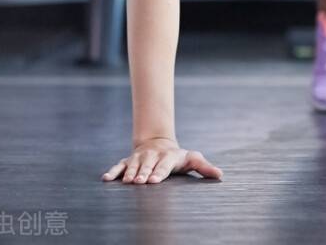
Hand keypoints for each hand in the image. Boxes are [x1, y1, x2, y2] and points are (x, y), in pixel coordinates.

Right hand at [102, 137, 222, 183]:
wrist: (158, 143)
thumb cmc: (178, 157)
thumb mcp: (193, 159)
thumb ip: (204, 167)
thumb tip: (220, 175)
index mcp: (168, 157)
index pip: (164, 165)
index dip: (159, 172)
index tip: (154, 180)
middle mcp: (152, 156)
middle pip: (147, 166)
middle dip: (143, 173)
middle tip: (140, 182)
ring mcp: (139, 158)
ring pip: (133, 166)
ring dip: (129, 173)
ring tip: (126, 182)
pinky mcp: (128, 161)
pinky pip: (119, 165)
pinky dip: (113, 171)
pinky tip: (106, 178)